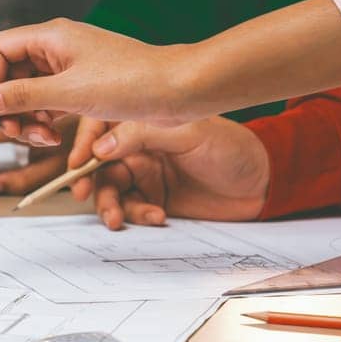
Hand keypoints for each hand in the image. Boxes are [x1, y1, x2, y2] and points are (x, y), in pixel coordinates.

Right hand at [0, 19, 202, 145]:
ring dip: (27, 118)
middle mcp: (57, 48)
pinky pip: (49, 102)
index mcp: (51, 37)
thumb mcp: (70, 93)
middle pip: (9, 74)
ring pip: (28, 92)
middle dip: (9, 106)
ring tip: (42, 137)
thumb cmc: (136, 80)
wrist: (181, 89)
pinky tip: (55, 135)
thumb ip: (22, 97)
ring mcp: (70, 67)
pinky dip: (45, 120)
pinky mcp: (82, 85)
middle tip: (17, 131)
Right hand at [76, 117, 268, 229]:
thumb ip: (142, 135)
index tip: (76, 166)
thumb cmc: (232, 147)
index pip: (99, 131)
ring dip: (110, 205)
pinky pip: (131, 208)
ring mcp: (145, 175)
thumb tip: (100, 146)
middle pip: (98, 166)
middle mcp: (138, 148)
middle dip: (92, 184)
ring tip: (120, 218)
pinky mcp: (154, 199)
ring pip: (111, 191)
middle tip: (90, 198)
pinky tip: (156, 215)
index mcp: (141, 123)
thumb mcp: (189, 133)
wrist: (263, 183)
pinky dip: (137, 215)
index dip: (83, 147)